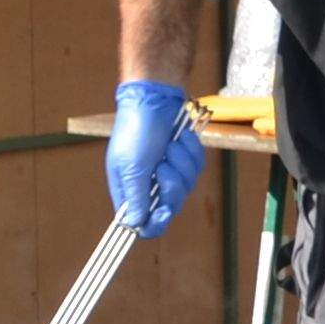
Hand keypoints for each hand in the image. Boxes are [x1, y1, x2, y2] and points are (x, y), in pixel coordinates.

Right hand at [105, 80, 203, 234]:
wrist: (156, 97)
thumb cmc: (137, 129)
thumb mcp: (132, 167)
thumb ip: (136, 198)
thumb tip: (134, 226)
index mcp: (128, 189)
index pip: (142, 223)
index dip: (154, 224)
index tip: (163, 212)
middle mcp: (147, 184)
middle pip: (170, 207)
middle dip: (172, 185)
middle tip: (163, 165)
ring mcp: (167, 171)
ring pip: (187, 187)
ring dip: (181, 164)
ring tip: (170, 145)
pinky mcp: (184, 159)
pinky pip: (196, 168)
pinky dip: (191, 153)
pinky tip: (180, 139)